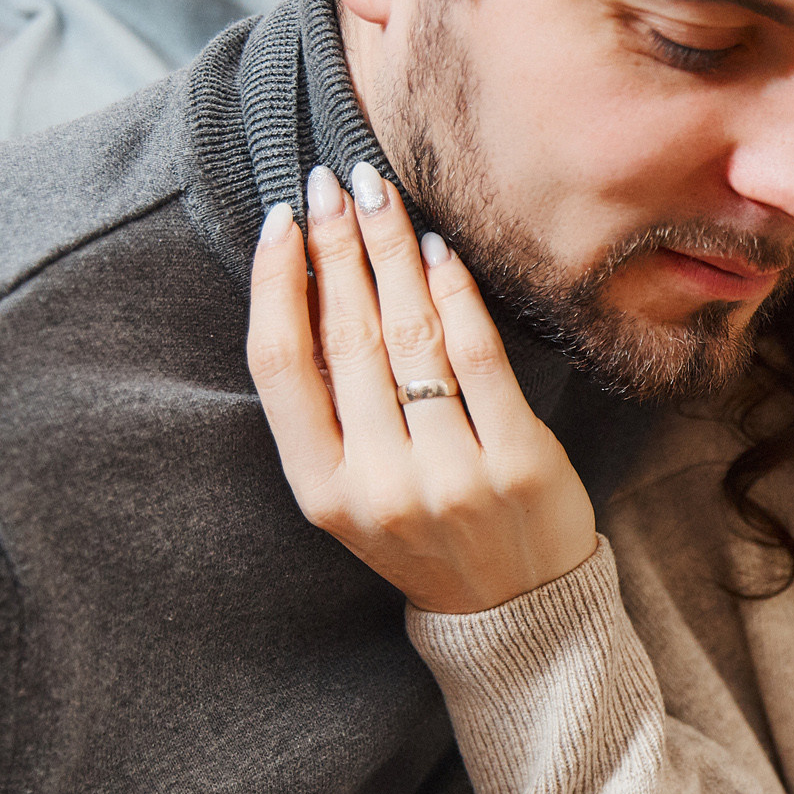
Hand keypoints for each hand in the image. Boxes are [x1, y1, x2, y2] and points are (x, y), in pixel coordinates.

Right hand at [247, 162, 598, 613]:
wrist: (517, 612)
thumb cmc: (425, 533)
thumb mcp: (354, 491)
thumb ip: (330, 409)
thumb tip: (309, 282)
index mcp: (323, 491)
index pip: (281, 368)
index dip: (275, 284)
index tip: (281, 220)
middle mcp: (381, 485)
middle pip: (348, 338)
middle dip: (336, 247)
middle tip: (331, 182)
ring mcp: (453, 476)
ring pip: (412, 338)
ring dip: (391, 252)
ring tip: (379, 196)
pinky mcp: (518, 463)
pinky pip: (480, 358)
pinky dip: (457, 295)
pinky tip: (438, 250)